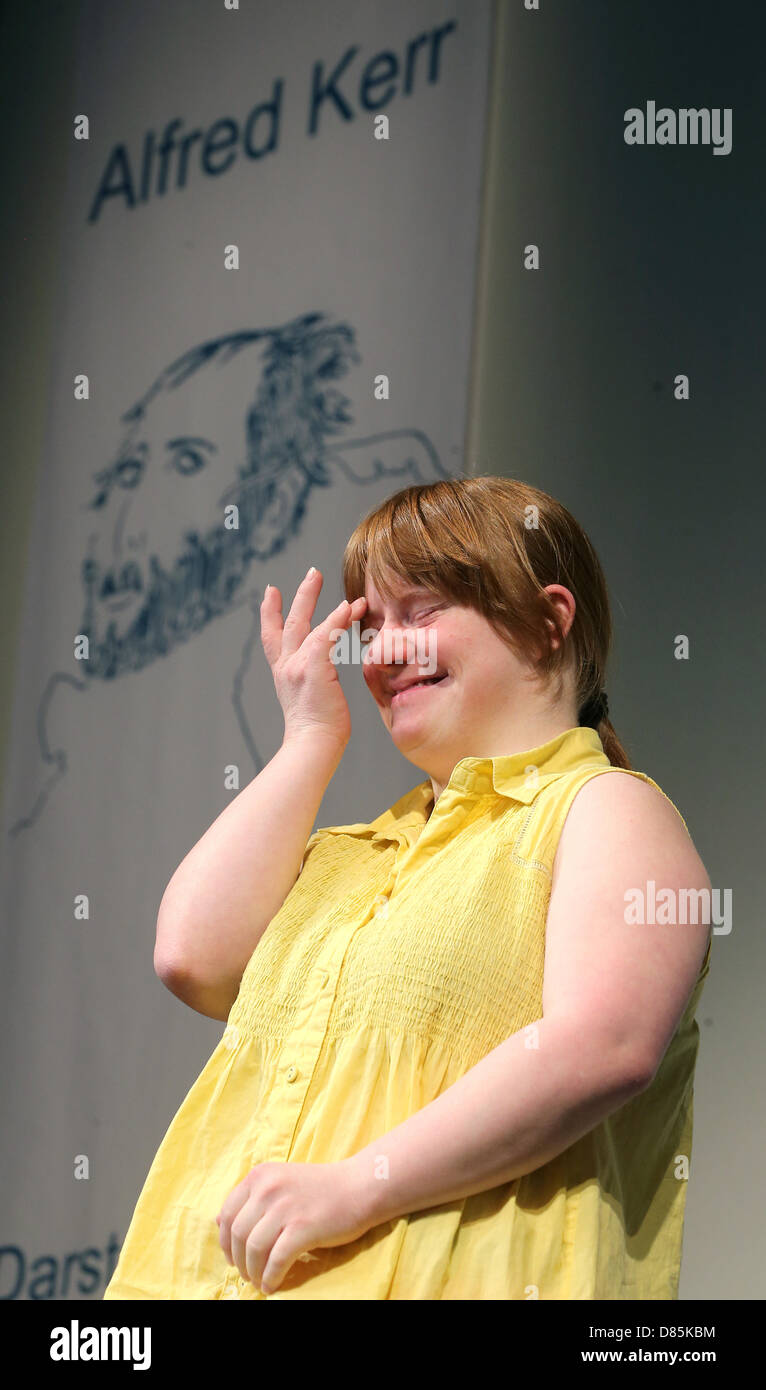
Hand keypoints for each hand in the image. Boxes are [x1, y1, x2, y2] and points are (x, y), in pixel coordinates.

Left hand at [215, 1158, 373, 1293]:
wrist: (359, 1186)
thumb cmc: (320, 1188)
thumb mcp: (280, 1181)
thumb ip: (251, 1198)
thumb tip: (218, 1221)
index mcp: (260, 1176)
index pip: (228, 1213)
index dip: (225, 1242)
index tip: (233, 1257)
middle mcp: (269, 1188)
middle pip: (238, 1234)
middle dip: (238, 1261)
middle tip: (247, 1275)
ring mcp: (286, 1207)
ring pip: (254, 1248)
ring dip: (252, 1271)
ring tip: (259, 1281)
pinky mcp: (303, 1227)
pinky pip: (276, 1259)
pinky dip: (270, 1276)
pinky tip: (272, 1285)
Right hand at [260, 568, 367, 750]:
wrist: (312, 747)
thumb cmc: (318, 735)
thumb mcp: (312, 703)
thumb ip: (315, 686)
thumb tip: (326, 686)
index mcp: (284, 675)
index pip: (273, 638)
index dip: (271, 613)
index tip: (271, 592)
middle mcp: (286, 667)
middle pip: (290, 623)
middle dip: (301, 596)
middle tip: (313, 573)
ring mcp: (297, 667)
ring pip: (308, 624)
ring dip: (323, 601)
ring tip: (344, 588)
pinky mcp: (312, 669)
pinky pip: (325, 636)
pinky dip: (337, 620)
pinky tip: (350, 607)